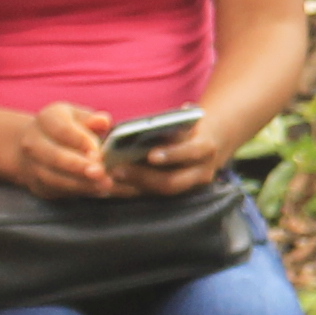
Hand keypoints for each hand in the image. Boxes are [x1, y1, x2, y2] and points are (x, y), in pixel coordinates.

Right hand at [5, 101, 121, 199]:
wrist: (35, 146)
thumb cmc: (65, 128)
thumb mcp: (78, 117)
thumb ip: (92, 119)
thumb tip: (103, 122)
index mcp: (47, 119)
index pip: (64, 131)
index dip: (82, 143)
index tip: (99, 153)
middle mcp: (34, 142)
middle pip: (56, 157)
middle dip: (80, 167)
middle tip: (101, 173)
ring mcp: (33, 165)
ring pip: (55, 177)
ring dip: (80, 184)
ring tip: (103, 185)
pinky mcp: (37, 184)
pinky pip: (56, 190)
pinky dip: (77, 192)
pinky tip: (96, 190)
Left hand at [121, 114, 237, 196]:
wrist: (207, 145)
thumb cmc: (190, 127)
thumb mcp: (188, 120)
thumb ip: (178, 119)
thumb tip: (164, 118)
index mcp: (205, 149)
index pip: (190, 153)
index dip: (171, 155)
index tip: (151, 155)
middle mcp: (201, 173)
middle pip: (172, 182)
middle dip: (142, 177)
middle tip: (116, 170)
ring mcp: (188, 188)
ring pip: (157, 194)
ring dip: (130, 188)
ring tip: (108, 180)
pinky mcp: (174, 196)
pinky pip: (149, 196)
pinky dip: (128, 191)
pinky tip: (110, 186)